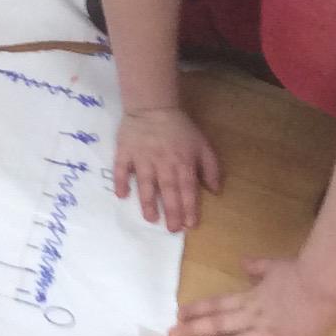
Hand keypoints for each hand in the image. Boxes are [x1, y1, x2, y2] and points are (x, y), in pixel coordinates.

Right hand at [114, 106, 219, 232]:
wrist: (153, 106)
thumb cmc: (179, 128)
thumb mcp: (202, 145)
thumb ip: (210, 168)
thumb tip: (215, 191)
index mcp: (183, 162)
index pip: (187, 189)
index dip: (189, 207)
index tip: (189, 225)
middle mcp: (163, 162)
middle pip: (168, 190)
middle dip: (171, 211)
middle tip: (172, 229)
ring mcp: (142, 158)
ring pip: (146, 183)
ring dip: (148, 202)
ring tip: (150, 219)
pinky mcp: (125, 152)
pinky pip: (121, 168)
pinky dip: (120, 182)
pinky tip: (121, 195)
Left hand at [170, 256, 335, 335]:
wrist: (325, 284)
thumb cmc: (302, 272)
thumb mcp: (274, 265)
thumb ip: (257, 267)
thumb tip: (244, 262)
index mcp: (251, 297)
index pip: (218, 304)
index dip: (198, 309)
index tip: (179, 314)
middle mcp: (254, 317)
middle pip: (218, 324)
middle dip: (193, 330)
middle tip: (172, 335)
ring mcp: (269, 335)